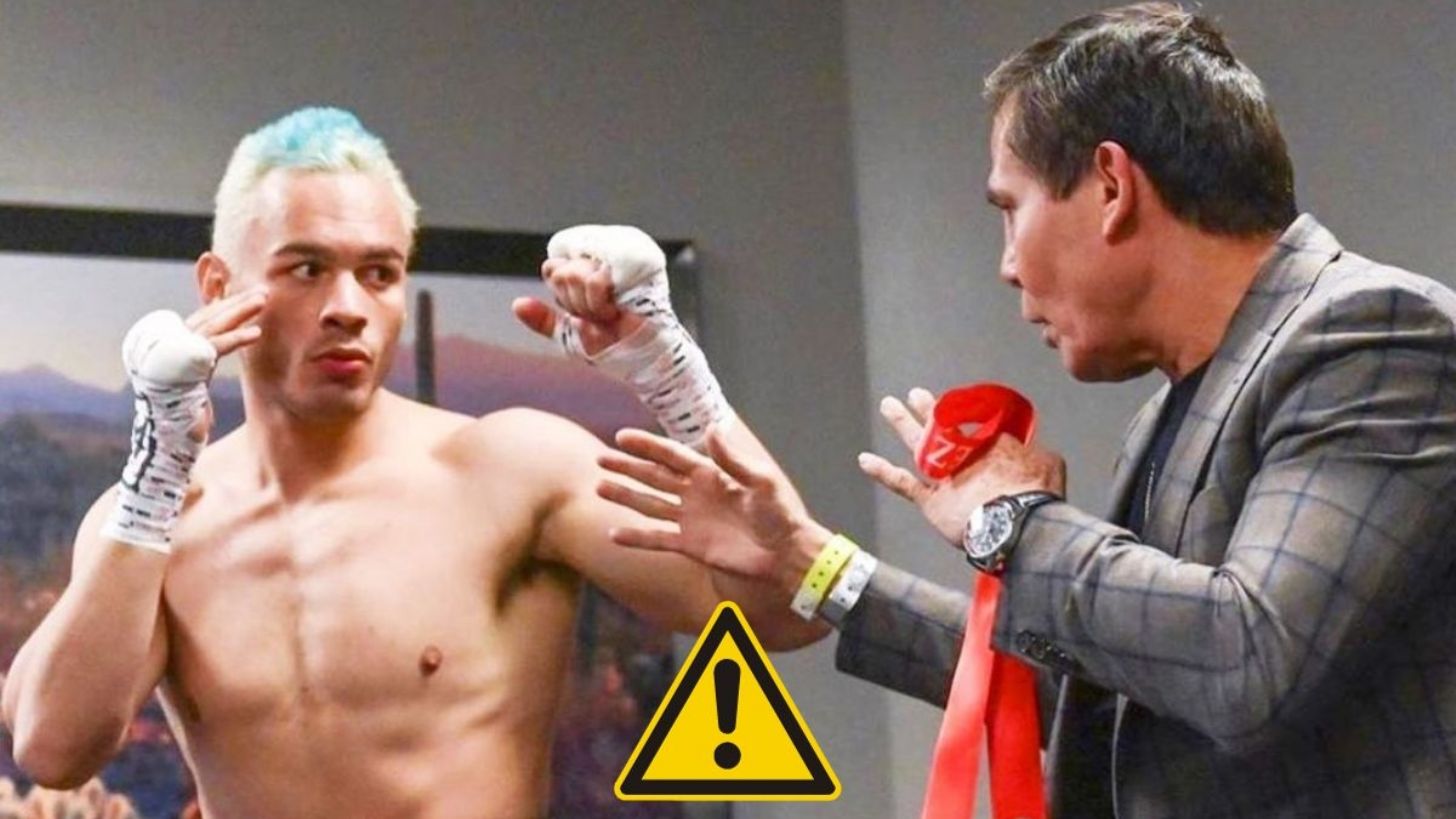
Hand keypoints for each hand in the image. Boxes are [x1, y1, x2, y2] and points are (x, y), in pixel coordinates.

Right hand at [176, 285, 267, 440]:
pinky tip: (256, 333)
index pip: (200, 321)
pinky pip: (213, 349)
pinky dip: (236, 339)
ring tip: (262, 299)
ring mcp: (174, 357)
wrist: (165, 445)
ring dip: (239, 311)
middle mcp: (170, 350)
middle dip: (234, 302)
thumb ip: (204, 375)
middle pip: (206, 318)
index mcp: (173, 352)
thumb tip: (220, 367)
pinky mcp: (184, 369)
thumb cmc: (181, 425)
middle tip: (260, 291)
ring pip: (211, 326)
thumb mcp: (196, 394)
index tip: (242, 295)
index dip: (220, 306)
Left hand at [512, 256, 644, 355]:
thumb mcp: (570, 335)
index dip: (562, 294)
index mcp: (584, 274)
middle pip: (562, 271)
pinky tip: (615, 311)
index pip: (554, 267)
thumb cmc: (614, 349)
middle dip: (575, 303)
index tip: (582, 313)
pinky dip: (598, 303)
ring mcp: (617, 263)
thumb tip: (516, 304)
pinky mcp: (633, 267)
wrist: (643, 359)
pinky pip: (595, 279)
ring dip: (588, 304)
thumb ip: (544, 320)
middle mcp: (600, 263)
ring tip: (609, 314)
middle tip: (600, 316)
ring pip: (575, 272)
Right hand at [596, 426, 830, 593]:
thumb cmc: (780, 515)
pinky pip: (657, 539)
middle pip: (654, 477)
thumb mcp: (761, 481)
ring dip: (626, 496)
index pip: (671, 455)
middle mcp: (695, 494)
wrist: (786, 555)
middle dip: (628, 467)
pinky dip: (636, 537)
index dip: (647, 445)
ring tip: (600, 488)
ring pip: (650, 505)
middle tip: (601, 459)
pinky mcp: (690, 546)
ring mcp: (690, 520)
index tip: (621, 436)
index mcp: (711, 474)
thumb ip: (733, 459)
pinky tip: (613, 534)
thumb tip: (711, 428)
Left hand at [858, 387, 1066, 546]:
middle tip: (916, 394)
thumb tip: (1039, 454)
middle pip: (943, 424)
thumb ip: (1038, 455)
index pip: (978, 425)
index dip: (974, 421)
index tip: (967, 413)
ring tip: (889, 405)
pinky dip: (882, 471)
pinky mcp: (930, 498)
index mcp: (993, 441)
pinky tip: (864, 460)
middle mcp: (963, 452)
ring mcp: (942, 473)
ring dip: (902, 422)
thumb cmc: (1038, 496)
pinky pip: (901, 482)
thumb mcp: (1049, 464)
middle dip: (928, 408)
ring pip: (918, 442)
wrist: (1017, 522)